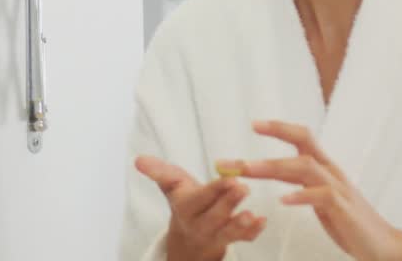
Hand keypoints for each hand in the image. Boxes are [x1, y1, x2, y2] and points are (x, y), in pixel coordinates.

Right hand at [135, 155, 265, 260]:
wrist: (187, 240)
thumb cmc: (185, 203)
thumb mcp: (173, 187)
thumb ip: (160, 172)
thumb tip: (138, 159)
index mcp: (186, 208)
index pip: (200, 198)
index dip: (214, 190)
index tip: (230, 178)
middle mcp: (199, 224)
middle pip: (214, 216)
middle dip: (228, 203)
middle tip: (243, 187)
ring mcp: (215, 236)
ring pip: (227, 233)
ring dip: (239, 224)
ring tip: (252, 214)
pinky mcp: (229, 242)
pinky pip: (242, 240)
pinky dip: (253, 232)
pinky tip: (263, 221)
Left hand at [222, 121, 401, 260]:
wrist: (383, 244)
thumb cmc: (350, 221)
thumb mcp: (321, 197)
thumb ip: (302, 182)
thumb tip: (278, 172)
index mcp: (325, 168)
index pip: (303, 137)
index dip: (279, 128)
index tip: (254, 124)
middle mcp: (331, 172)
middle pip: (302, 144)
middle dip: (269, 143)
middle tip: (241, 150)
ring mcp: (338, 189)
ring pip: (305, 166)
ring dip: (274, 166)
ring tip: (250, 169)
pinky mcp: (343, 209)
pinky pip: (322, 196)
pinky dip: (302, 196)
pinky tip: (284, 200)